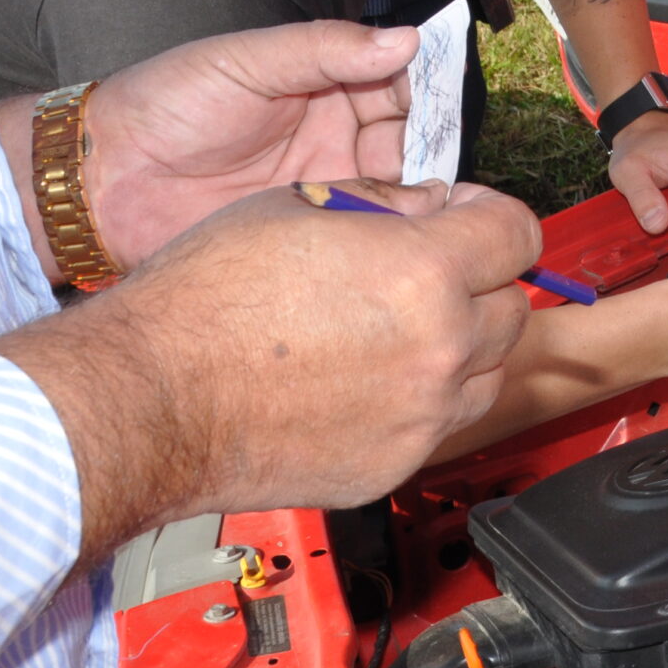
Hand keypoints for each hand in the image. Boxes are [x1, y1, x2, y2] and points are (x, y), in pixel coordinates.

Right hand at [0, 178, 540, 562]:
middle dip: (478, 283)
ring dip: (460, 347)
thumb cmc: (206, 299)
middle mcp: (440, 348)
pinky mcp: (395, 466)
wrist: (149, 403)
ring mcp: (421, 417)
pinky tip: (360, 384)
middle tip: (424, 275)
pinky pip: (438, 424)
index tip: (468, 220)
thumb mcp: (298, 205)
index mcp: (425, 272)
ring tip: (391, 333)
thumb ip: (386, 202)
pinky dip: (418, 402)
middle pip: (512, 307)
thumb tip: (434, 206)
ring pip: (487, 372)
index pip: (518, 234)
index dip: (492, 219)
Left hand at [79, 20, 419, 269]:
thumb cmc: (169, 104)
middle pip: (413, 140)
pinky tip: (394, 237)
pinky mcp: (313, 234)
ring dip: (417, 197)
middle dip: (428, 151)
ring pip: (401, 191)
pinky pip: (368, 236)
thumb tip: (407, 39)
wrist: (105, 181)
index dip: (425, 93)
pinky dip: (389, 236)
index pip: (401, 82)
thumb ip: (326, 50)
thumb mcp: (248, 62)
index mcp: (327, 82)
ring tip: (417, 206)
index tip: (434, 108)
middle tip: (424, 167)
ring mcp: (329, 186)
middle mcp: (338, 134)